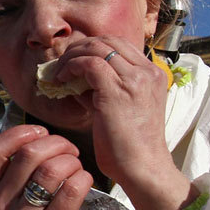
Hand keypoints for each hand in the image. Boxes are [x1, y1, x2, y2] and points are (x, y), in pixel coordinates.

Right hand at [0, 125, 91, 209]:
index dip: (19, 133)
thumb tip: (36, 136)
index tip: (40, 133)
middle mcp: (0, 206)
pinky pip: (71, 189)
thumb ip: (12, 174)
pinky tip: (85, 181)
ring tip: (77, 165)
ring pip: (50, 170)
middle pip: (28, 155)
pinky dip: (83, 177)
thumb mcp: (6, 205)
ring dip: (71, 160)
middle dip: (55, 143)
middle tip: (69, 149)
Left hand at [55, 38, 197, 209]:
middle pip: (107, 41)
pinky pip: (89, 63)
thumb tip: (74, 83)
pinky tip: (61, 80)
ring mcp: (135, 78)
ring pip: (96, 48)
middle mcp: (147, 71)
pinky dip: (71, 67)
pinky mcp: (117, 90)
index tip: (73, 62)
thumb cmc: (129, 148)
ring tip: (58, 73)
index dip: (92, 49)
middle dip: (79, 48)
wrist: (143, 168)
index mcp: (152, 74)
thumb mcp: (117, 111)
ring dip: (72, 57)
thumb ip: (99, 93)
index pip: (119, 45)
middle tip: (61, 64)